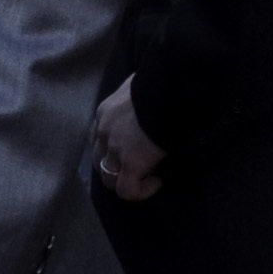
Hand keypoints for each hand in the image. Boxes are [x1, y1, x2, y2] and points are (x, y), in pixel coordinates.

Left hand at [92, 80, 164, 203]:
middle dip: (116, 167)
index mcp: (106, 111)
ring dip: (126, 181)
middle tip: (139, 168)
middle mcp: (104, 131)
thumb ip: (139, 97)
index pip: (99, 137)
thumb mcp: (142, 86)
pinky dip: (141, 191)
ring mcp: (115, 148)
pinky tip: (156, 183)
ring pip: (109, 178)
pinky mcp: (131, 162)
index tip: (134, 149)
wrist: (173, 86)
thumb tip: (150, 97)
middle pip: (99, 160)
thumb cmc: (164, 82)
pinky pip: (127, 190)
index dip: (113, 148)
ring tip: (149, 177)